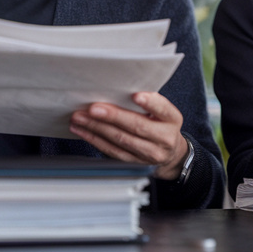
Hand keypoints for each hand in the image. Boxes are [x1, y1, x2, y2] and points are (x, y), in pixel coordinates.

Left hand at [69, 92, 187, 179]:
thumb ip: (147, 101)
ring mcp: (150, 153)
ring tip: (80, 118)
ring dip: (97, 128)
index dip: (150, 103)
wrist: (170, 154)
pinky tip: (83, 131)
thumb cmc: (161, 124)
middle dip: (112, 116)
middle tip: (93, 108)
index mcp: (172, 119)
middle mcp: (164, 138)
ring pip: (121, 140)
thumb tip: (117, 89)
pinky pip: (112, 151)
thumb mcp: (162, 111)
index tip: (136, 95)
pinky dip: (95, 140)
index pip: (162, 109)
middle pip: (137, 126)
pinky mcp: (135, 163)